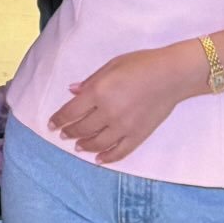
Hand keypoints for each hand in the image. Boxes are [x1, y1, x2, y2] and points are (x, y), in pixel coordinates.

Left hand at [48, 45, 190, 163]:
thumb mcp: (112, 65)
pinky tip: (99, 158)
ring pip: (97, 143)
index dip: (59, 120)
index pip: (71, 111)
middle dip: (69, 132)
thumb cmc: (141, 64)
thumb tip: (72, 92)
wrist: (172, 75)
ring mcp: (124, 127)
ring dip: (85, 146)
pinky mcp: (138, 136)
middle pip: (82, 129)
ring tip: (78, 146)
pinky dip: (107, 157)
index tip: (51, 125)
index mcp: (99, 92)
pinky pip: (119, 152)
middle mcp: (108, 112)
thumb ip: (91, 81)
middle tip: (63, 134)